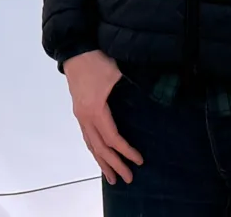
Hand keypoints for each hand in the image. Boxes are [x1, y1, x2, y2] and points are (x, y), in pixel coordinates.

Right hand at [64, 50, 143, 183]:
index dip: (125, 151)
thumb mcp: (117, 74)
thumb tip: (155, 95)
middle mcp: (85, 117)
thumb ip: (133, 87)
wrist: (75, 50)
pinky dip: (94, 150)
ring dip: (102, 162)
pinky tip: (100, 156)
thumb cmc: (97, 61)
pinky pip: (87, 137)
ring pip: (91, 145)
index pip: (112, 138)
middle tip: (128, 179)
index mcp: (95, 110)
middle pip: (100, 148)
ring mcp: (80, 115)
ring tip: (112, 178)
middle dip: (114, 165)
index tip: (138, 161)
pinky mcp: (79, 111)